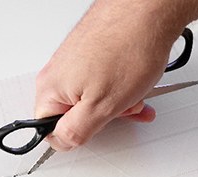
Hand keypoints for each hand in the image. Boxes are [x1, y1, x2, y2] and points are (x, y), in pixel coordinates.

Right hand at [35, 0, 188, 150]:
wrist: (148, 9)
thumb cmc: (128, 48)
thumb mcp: (100, 108)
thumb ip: (75, 132)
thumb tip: (61, 142)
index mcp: (50, 89)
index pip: (50, 131)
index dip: (76, 136)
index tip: (95, 130)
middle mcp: (57, 74)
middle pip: (73, 115)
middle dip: (101, 119)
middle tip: (120, 111)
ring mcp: (74, 62)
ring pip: (90, 99)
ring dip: (115, 104)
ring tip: (134, 95)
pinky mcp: (89, 54)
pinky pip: (100, 82)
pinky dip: (118, 88)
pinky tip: (134, 85)